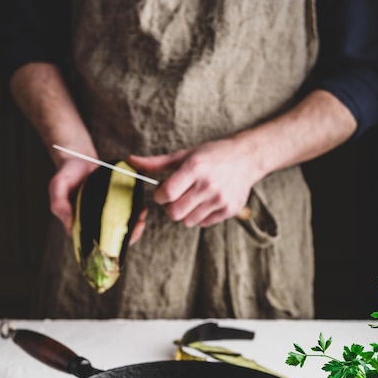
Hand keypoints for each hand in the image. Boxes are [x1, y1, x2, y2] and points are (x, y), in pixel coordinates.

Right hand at [49, 157, 148, 243]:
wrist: (79, 159)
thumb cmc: (67, 174)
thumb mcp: (58, 186)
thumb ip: (59, 203)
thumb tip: (69, 223)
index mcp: (79, 226)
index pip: (94, 245)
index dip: (109, 246)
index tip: (122, 239)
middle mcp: (92, 225)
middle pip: (111, 240)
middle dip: (127, 237)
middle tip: (139, 225)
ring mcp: (103, 217)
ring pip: (120, 229)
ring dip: (134, 226)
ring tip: (142, 216)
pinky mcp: (113, 207)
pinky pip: (126, 215)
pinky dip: (135, 214)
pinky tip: (142, 208)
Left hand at [129, 135, 261, 226]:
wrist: (247, 158)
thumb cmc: (212, 155)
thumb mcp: (185, 155)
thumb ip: (157, 163)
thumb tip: (130, 161)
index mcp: (195, 168)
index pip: (167, 194)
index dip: (159, 196)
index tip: (162, 192)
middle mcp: (208, 185)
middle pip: (175, 213)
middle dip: (170, 207)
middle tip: (175, 197)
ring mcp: (220, 199)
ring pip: (187, 221)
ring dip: (184, 213)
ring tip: (191, 199)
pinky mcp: (229, 210)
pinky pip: (203, 223)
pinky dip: (199, 216)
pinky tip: (205, 202)